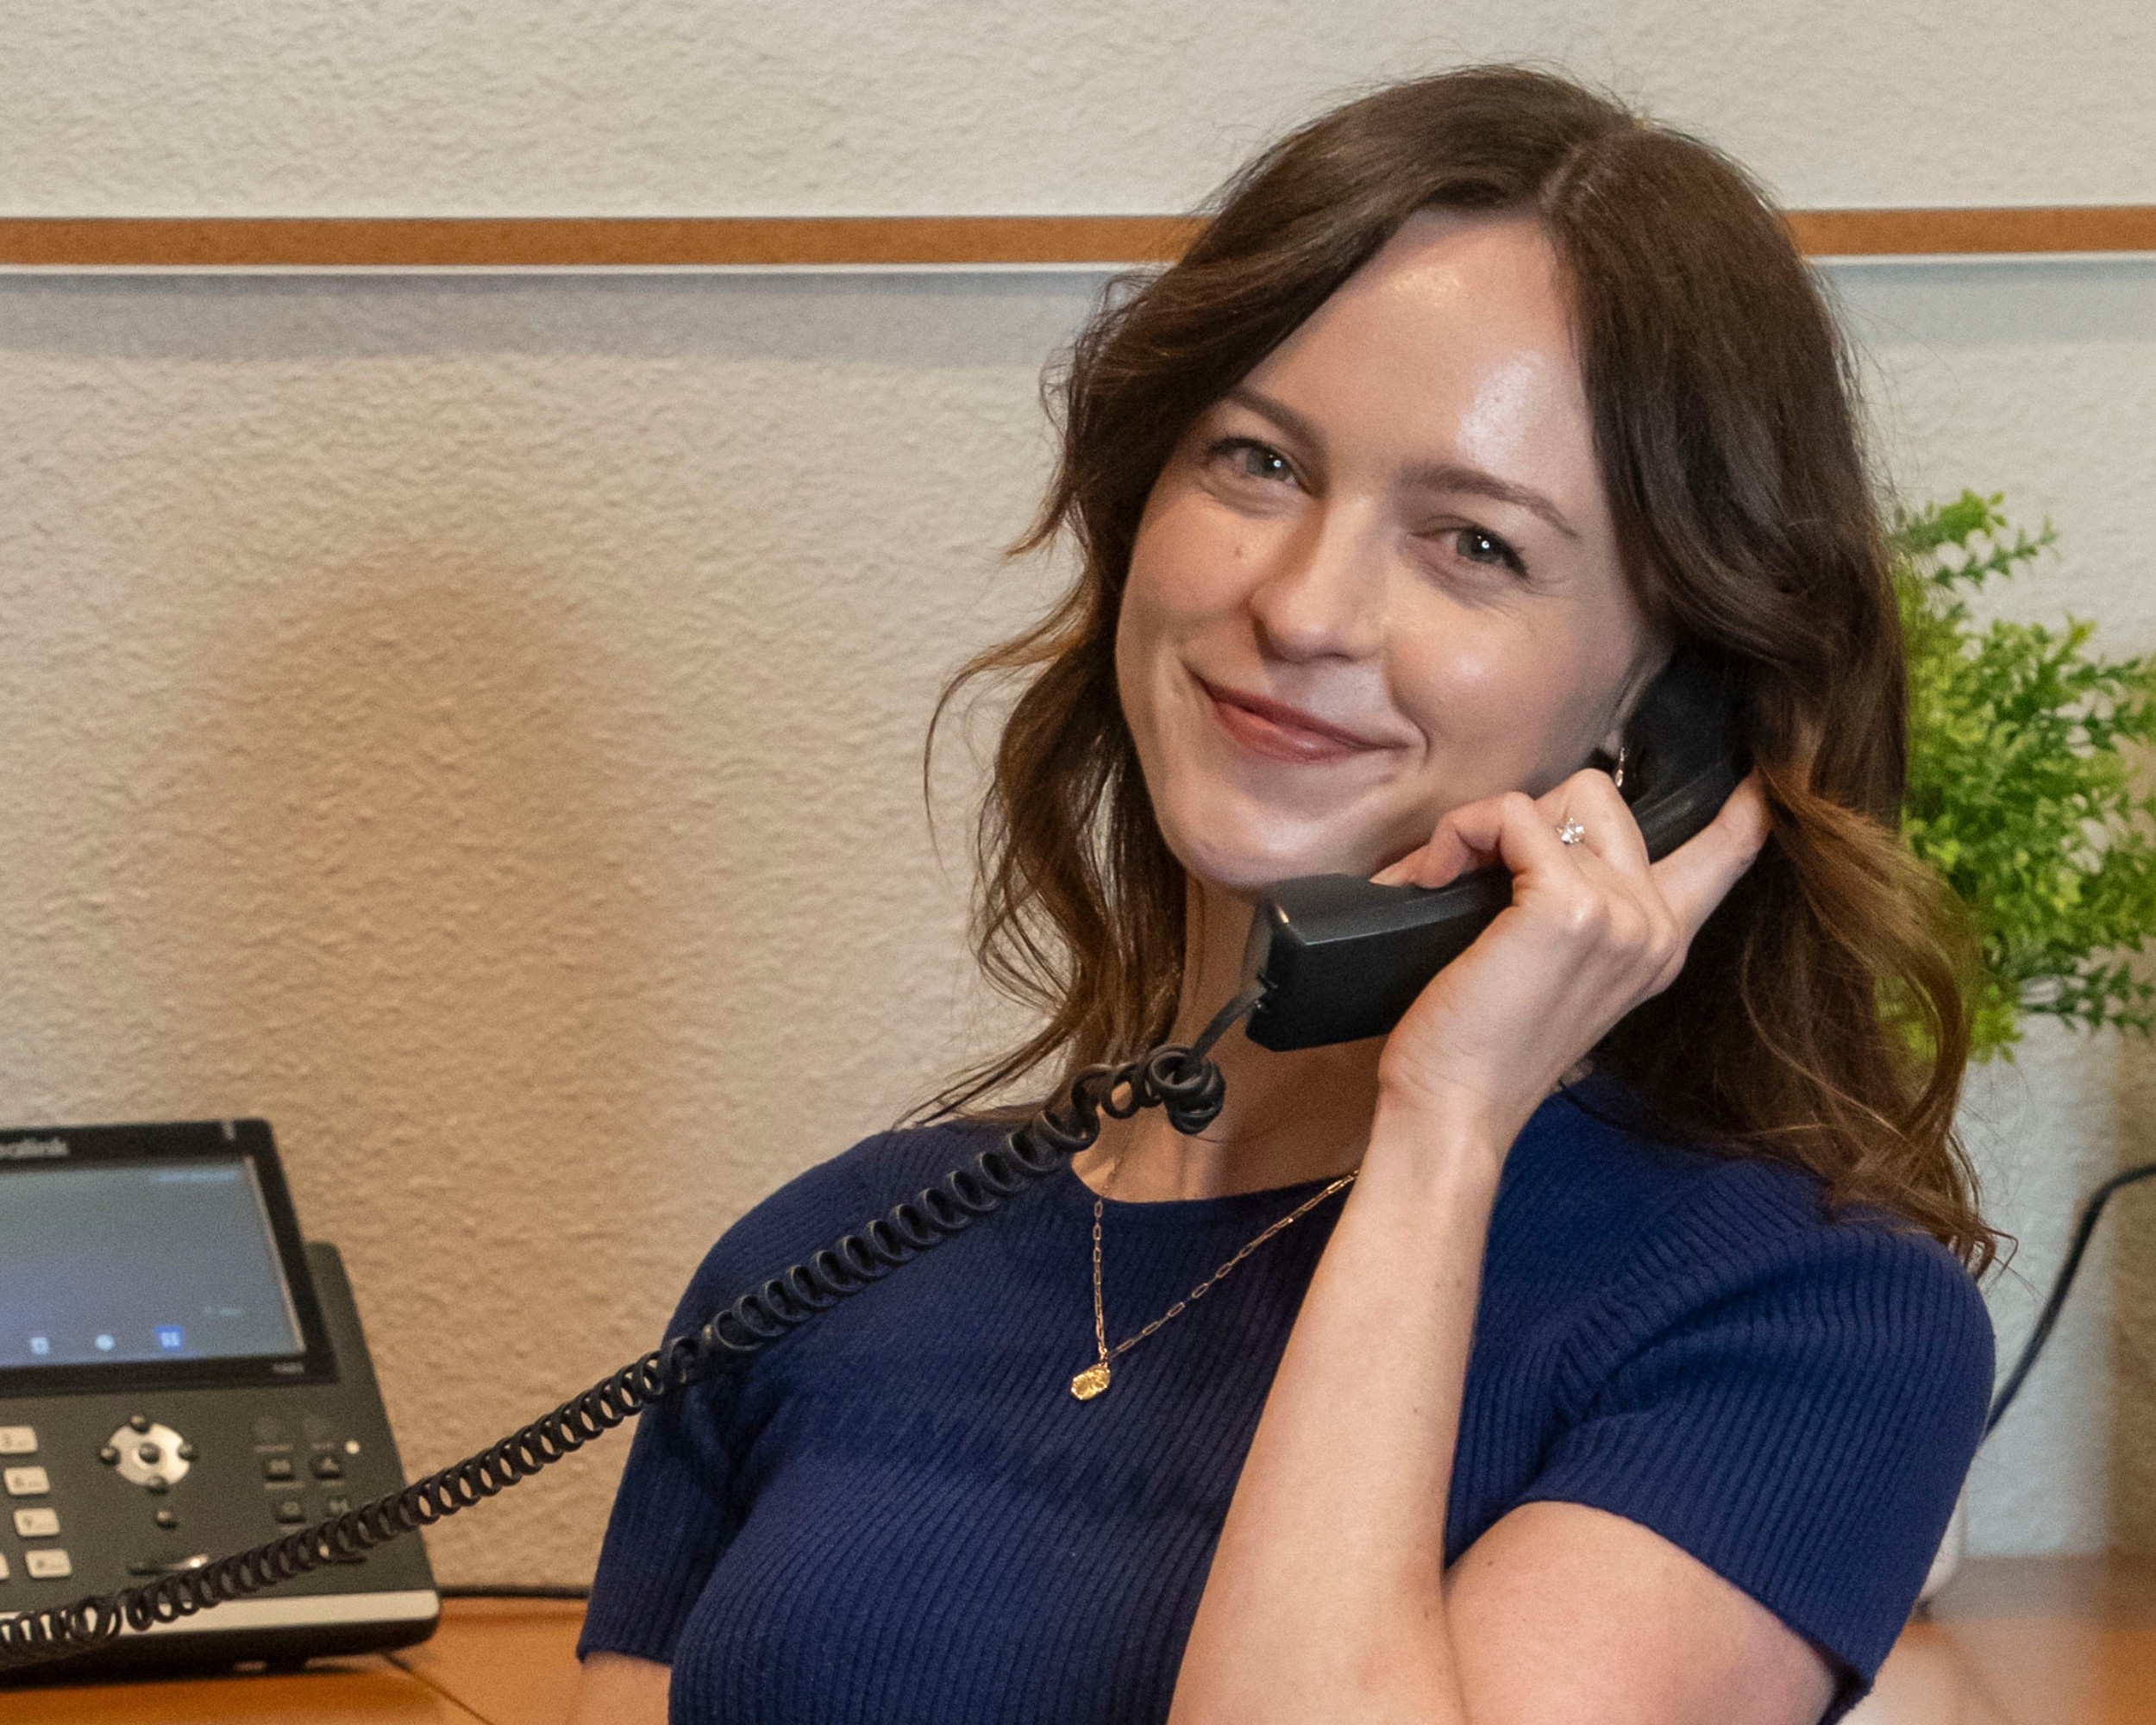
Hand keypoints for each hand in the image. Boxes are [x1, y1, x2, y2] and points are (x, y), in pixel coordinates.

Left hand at [1367, 768, 1770, 1143]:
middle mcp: (1653, 926)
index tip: (1760, 779)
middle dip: (1526, 819)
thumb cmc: (1477, 1040)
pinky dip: (1460, 832)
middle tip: (1477, 875)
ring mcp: (1622, 915)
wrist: (1452, 1107)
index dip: (1743, 807)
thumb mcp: (1551, 965)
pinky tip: (1435, 878)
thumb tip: (1523, 825)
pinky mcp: (1570, 907)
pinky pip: (1511, 813)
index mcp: (1659, 942)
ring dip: (1486, 828)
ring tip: (1450, 883)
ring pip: (1557, 798)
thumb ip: (1573, 901)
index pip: (1728, 853)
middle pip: (1600, 796)